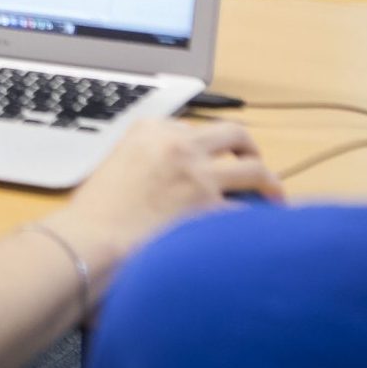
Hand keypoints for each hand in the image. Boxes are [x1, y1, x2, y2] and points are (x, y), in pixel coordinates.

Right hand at [43, 119, 279, 276]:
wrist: (91, 240)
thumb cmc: (94, 212)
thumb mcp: (114, 164)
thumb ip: (144, 157)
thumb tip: (166, 172)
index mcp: (149, 129)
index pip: (192, 127)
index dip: (204, 144)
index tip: (209, 157)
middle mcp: (178, 145)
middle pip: (234, 134)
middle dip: (249, 148)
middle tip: (254, 161)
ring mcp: (199, 175)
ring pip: (255, 169)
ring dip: (270, 183)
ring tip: (275, 195)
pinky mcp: (211, 209)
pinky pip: (250, 212)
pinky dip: (259, 222)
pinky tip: (261, 230)